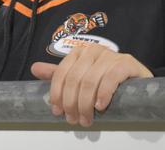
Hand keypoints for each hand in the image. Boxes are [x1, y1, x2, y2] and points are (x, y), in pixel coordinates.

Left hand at [31, 44, 152, 126]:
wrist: (135, 78)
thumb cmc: (104, 78)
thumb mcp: (80, 76)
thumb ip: (58, 74)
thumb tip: (34, 68)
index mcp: (78, 52)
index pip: (61, 73)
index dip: (57, 94)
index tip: (57, 111)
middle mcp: (92, 50)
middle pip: (75, 79)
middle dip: (71, 102)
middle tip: (73, 119)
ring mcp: (110, 55)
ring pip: (90, 81)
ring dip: (85, 104)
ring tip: (86, 119)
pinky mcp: (126, 63)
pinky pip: (110, 78)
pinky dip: (103, 94)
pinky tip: (100, 106)